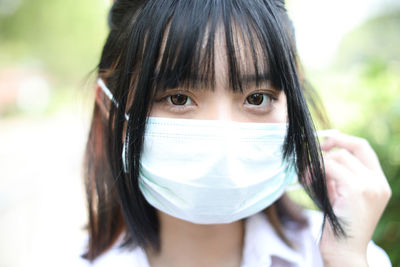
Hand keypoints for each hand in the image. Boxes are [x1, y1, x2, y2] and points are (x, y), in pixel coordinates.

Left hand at [318, 131, 390, 265]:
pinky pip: (331, 168)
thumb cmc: (339, 226)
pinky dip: (316, 170)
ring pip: (339, 156)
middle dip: (330, 144)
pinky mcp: (357, 191)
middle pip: (352, 147)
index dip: (343, 139)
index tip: (324, 142)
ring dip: (317, 163)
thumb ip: (336, 176)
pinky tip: (307, 180)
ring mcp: (370, 186)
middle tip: (312, 153)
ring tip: (306, 177)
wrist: (345, 253)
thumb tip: (320, 156)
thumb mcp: (340, 195)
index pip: (363, 147)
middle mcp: (378, 182)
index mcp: (378, 182)